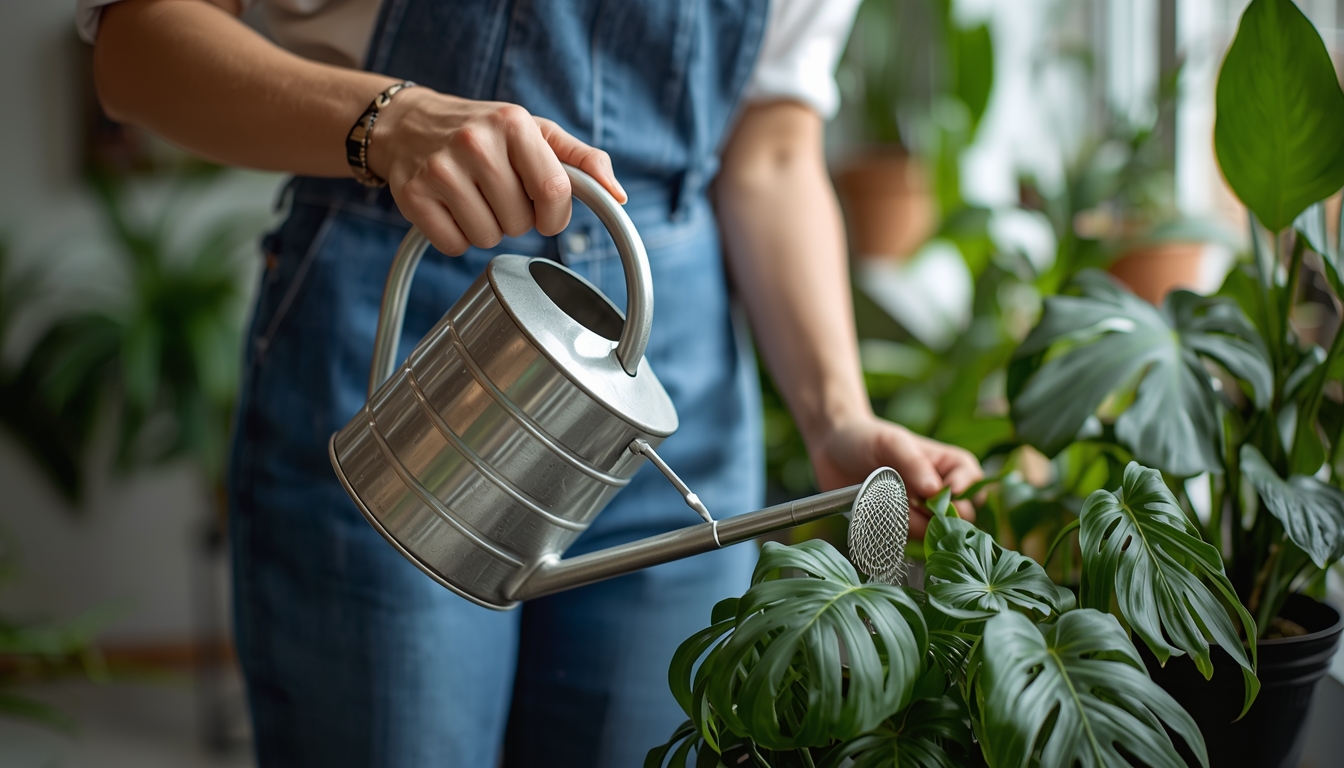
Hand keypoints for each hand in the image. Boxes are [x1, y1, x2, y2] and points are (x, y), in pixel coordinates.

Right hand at [366, 87, 625, 255]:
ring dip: (486, 229)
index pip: (555, 191)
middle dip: (516, 218)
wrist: (408, 124)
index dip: (555, 215)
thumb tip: (617, 195)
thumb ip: (581, 160)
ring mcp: (440, 169)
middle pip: (520, 223)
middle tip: (497, 193)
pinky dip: (456, 236)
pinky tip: (450, 208)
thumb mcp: (534, 132)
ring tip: (472, 198)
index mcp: (513, 123)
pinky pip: (454, 245)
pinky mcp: (412, 195)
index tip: (546, 212)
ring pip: (487, 238)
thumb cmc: (483, 132)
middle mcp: (475, 142)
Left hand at [808, 417, 982, 537]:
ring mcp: (919, 512)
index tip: (943, 493)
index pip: (973, 483)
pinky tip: (879, 517)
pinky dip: (896, 534)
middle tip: (913, 504)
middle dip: (939, 515)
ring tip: (888, 505)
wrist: (830, 450)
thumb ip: (913, 463)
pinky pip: (907, 541)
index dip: (962, 491)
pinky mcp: (898, 527)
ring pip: (932, 533)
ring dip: (912, 525)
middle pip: (960, 516)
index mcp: (948, 465)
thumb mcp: (891, 442)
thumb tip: (935, 491)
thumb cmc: (865, 437)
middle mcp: (938, 492)